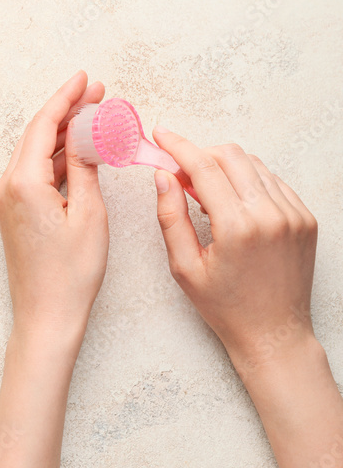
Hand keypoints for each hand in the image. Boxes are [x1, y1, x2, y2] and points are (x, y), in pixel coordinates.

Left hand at [0, 71, 107, 341]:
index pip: (44, 125)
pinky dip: (58, 157)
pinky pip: (35, 171)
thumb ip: (86, 170)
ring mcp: (7, 199)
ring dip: (64, 133)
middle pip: (37, 133)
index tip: (86, 78)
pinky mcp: (14, 211)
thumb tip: (88, 140)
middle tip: (98, 92)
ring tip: (95, 115)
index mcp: (23, 182)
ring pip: (36, 151)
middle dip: (67, 110)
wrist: (46, 316)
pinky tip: (81, 149)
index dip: (66, 97)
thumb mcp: (89, 215)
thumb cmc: (70, 274)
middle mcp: (8, 185)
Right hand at [151, 130, 318, 375]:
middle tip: (179, 171)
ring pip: (254, 165)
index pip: (203, 167)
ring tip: (205, 192)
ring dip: (224, 167)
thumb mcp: (184, 266)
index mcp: (238, 227)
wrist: (273, 332)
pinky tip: (232, 203)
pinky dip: (248, 182)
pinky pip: (273, 182)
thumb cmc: (226, 306)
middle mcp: (271, 215)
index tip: (161, 135)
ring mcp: (294, 215)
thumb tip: (162, 176)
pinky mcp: (305, 219)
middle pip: (231, 155)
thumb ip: (170, 216)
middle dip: (200, 153)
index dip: (178, 146)